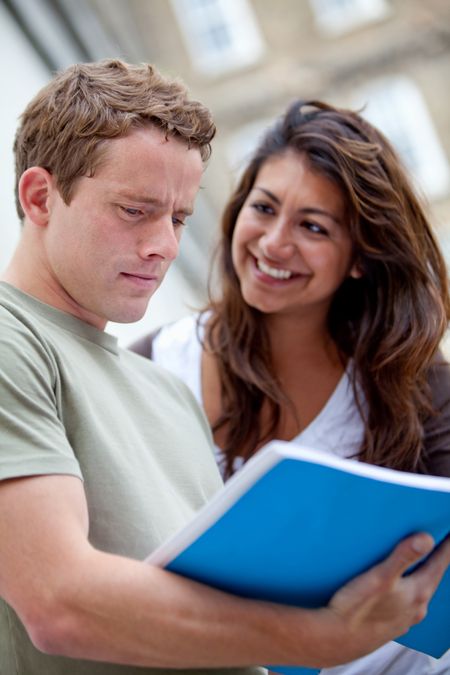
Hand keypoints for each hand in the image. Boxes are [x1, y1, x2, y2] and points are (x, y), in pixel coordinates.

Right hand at [319, 533, 449, 664]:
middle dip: (433, 560)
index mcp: (417, 593)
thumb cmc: (355, 609)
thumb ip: (403, 557)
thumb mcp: (379, 577)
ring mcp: (404, 619)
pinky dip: (404, 590)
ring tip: (413, 562)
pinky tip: (394, 588)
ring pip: (418, 592)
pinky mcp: (391, 625)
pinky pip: (405, 603)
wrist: (335, 641)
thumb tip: (427, 539)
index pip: (440, 565)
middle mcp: (416, 608)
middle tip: (435, 542)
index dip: (446, 548)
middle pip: (431, 578)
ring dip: (418, 576)